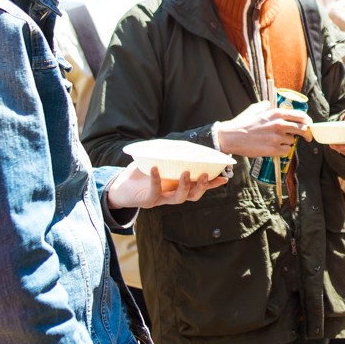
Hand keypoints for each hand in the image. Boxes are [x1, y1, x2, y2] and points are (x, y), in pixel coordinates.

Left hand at [107, 165, 227, 209]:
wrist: (120, 186)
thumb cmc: (140, 173)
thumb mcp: (156, 162)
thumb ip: (168, 155)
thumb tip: (180, 142)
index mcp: (178, 185)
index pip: (199, 187)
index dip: (212, 184)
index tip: (224, 178)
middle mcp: (173, 194)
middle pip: (193, 195)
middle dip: (202, 187)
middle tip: (206, 174)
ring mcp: (162, 199)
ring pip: (179, 198)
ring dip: (185, 186)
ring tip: (186, 173)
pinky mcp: (148, 201)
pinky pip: (155, 192)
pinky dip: (156, 180)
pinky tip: (155, 169)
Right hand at [216, 101, 312, 157]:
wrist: (231, 137)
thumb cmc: (242, 123)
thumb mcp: (255, 109)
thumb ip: (265, 106)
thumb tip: (270, 103)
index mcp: (276, 113)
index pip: (300, 116)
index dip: (308, 121)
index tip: (309, 125)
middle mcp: (279, 124)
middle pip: (303, 129)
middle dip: (307, 134)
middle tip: (308, 138)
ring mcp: (277, 138)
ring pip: (292, 141)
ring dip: (287, 142)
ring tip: (275, 141)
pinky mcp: (274, 149)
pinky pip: (286, 151)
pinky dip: (282, 151)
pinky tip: (273, 148)